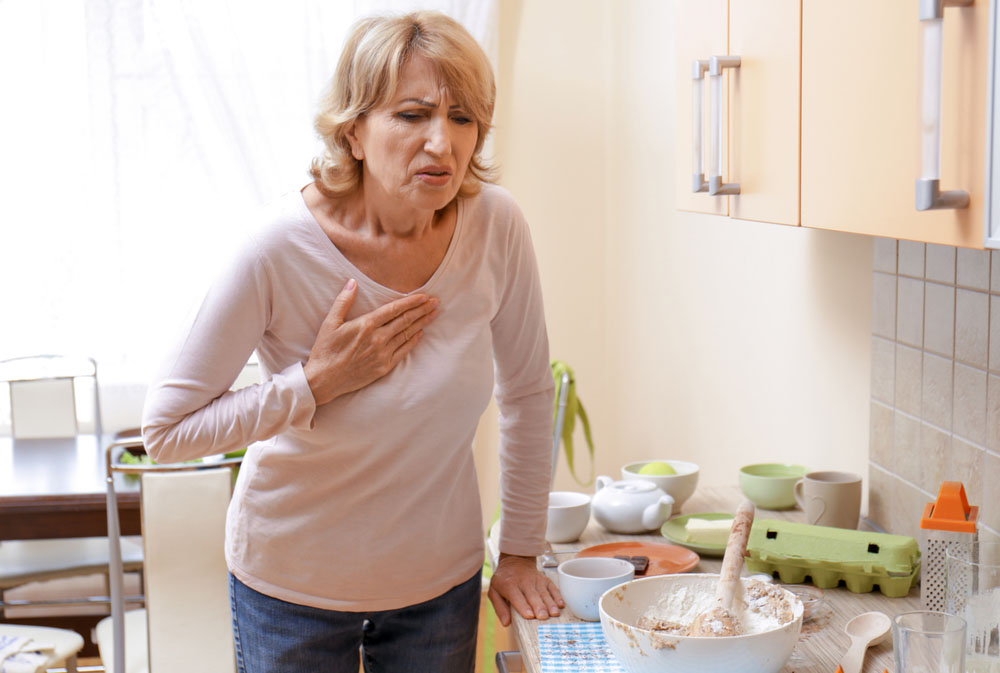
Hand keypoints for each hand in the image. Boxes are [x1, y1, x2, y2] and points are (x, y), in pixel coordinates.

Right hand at [304, 278, 439, 404]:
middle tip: (436, 302)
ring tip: (433, 314)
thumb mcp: (330, 323)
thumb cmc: (325, 350)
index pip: (394, 309)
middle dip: (422, 310)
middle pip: (405, 321)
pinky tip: (421, 333)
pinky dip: (413, 341)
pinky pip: (403, 351)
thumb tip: (352, 282)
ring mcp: (382, 354)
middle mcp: (377, 339)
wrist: (324, 380)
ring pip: (407, 335)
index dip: (411, 302)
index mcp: (365, 325)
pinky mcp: (383, 367)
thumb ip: (343, 301)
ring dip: (422, 323)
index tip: (424, 296)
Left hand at [487, 553, 563, 626]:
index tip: (529, 616)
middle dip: (538, 606)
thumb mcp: (494, 591)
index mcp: (509, 585)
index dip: (523, 606)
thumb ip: (500, 607)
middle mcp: (524, 582)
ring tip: (554, 613)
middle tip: (543, 616)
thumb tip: (506, 623)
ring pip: (544, 593)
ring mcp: (536, 580)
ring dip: (550, 604)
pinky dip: (558, 596)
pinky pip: (553, 588)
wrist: (515, 560)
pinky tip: (561, 605)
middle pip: (533, 595)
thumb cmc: (504, 580)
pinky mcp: (545, 580)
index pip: (517, 596)